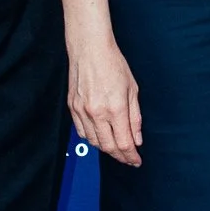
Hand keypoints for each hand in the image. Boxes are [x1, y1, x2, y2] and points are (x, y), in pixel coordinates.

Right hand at [68, 37, 143, 166]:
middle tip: (128, 158)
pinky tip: (100, 137)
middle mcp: (97, 113)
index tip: (136, 161)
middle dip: (120, 156)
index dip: (131, 156)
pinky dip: (92, 139)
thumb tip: (137, 139)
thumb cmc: (113, 64)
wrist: (90, 49)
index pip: (124, 143)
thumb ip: (135, 117)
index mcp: (115, 108)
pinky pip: (81, 132)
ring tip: (116, 148)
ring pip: (93, 142)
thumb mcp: (132, 90)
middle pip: (108, 147)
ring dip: (106, 149)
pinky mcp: (73, 108)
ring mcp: (82, 111)